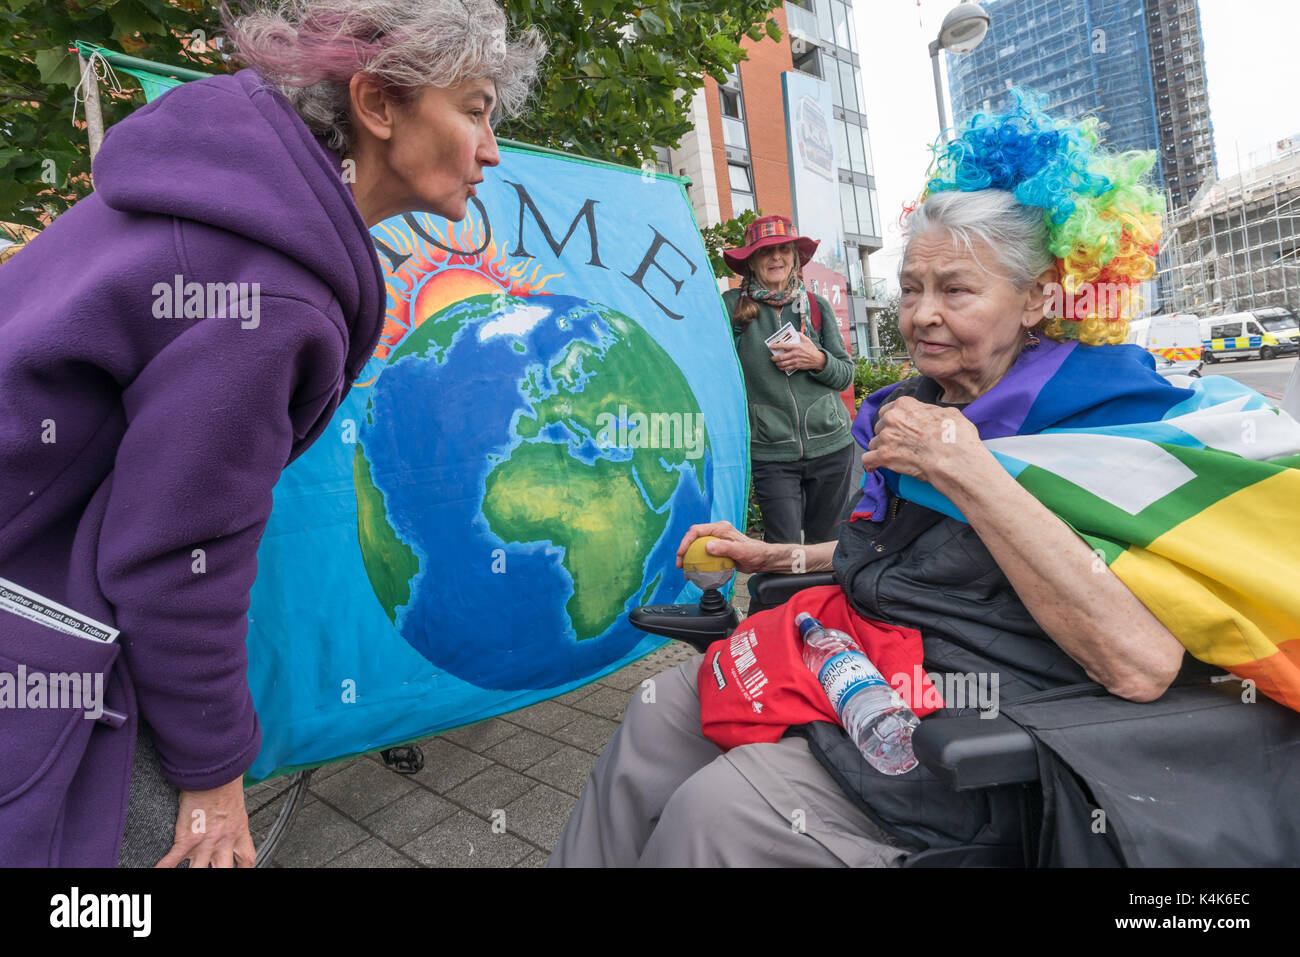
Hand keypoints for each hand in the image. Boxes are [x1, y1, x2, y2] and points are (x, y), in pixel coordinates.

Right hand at [156, 776, 255, 867]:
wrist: (215, 773)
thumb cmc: (225, 783)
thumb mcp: (236, 806)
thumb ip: (232, 820)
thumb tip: (227, 822)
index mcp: (238, 831)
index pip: (247, 858)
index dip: (244, 869)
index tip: (238, 870)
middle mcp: (224, 840)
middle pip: (224, 870)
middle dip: (219, 873)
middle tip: (212, 872)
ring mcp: (206, 842)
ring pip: (198, 870)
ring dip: (192, 872)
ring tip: (184, 874)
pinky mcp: (188, 838)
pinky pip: (173, 860)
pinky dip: (164, 866)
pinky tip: (157, 869)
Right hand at [676, 521, 774, 573]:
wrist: (762, 559)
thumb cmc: (755, 553)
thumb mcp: (741, 551)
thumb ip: (725, 548)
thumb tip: (707, 547)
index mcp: (720, 528)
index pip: (697, 531)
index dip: (686, 541)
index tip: (681, 554)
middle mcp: (716, 532)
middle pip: (693, 538)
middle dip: (683, 550)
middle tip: (680, 565)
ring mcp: (716, 541)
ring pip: (696, 547)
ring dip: (689, 558)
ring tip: (685, 571)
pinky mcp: (718, 550)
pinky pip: (703, 555)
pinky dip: (697, 563)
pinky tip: (695, 573)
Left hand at [770, 332, 826, 372]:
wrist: (818, 359)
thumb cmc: (812, 350)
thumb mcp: (807, 340)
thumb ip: (801, 335)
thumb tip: (796, 332)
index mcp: (796, 347)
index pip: (783, 346)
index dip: (776, 346)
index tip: (770, 346)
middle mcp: (795, 354)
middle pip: (781, 357)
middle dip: (774, 358)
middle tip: (771, 357)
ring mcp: (795, 361)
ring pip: (783, 364)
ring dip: (777, 363)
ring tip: (775, 362)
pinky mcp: (797, 366)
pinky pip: (787, 368)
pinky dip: (782, 368)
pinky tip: (780, 367)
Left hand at [861, 396, 983, 484]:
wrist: (954, 459)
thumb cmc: (956, 436)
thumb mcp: (948, 412)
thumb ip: (929, 411)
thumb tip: (928, 415)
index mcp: (905, 405)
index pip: (889, 410)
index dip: (895, 420)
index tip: (899, 428)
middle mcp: (891, 418)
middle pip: (881, 426)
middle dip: (888, 434)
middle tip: (901, 444)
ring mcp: (886, 438)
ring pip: (874, 443)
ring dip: (882, 449)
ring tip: (895, 457)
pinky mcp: (883, 457)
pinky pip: (867, 459)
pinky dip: (871, 463)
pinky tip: (875, 466)